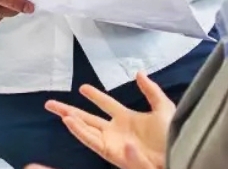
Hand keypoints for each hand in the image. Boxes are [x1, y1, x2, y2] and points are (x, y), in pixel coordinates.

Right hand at [42, 72, 171, 168]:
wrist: (177, 154)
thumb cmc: (173, 135)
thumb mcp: (163, 108)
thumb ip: (151, 91)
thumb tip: (139, 73)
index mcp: (127, 118)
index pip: (106, 104)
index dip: (94, 96)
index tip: (81, 88)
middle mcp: (115, 130)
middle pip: (87, 118)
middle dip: (69, 110)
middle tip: (50, 103)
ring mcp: (112, 142)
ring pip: (86, 130)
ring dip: (72, 121)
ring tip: (59, 112)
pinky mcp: (111, 153)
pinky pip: (92, 141)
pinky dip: (80, 132)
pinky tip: (69, 122)